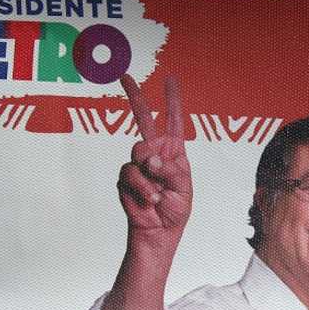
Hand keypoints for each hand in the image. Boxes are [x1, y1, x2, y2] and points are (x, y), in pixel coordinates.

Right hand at [117, 74, 191, 243]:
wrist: (160, 232)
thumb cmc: (176, 210)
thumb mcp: (184, 188)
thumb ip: (171, 170)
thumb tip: (151, 158)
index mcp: (174, 152)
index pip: (174, 121)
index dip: (172, 100)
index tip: (170, 78)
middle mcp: (155, 153)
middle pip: (143, 120)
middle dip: (134, 97)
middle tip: (124, 77)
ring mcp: (138, 165)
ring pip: (137, 153)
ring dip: (149, 177)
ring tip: (157, 196)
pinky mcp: (125, 179)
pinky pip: (130, 175)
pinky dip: (142, 189)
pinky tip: (150, 201)